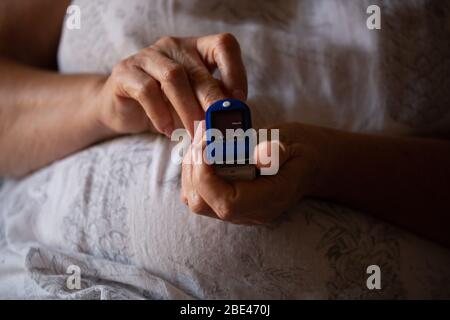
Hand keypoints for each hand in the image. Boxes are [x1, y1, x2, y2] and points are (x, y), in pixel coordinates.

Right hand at [93, 33, 246, 136]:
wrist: (123, 110)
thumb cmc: (166, 106)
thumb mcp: (195, 104)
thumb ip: (213, 105)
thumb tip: (236, 118)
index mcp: (196, 48)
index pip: (224, 45)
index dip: (235, 71)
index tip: (239, 100)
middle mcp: (173, 46)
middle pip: (198, 70)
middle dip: (212, 103)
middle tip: (219, 128)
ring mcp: (147, 56)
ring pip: (173, 77)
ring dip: (188, 109)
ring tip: (194, 133)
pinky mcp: (125, 72)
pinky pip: (147, 90)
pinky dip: (160, 113)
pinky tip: (167, 129)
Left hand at [181, 122, 323, 224]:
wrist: (307, 163)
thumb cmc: (300, 151)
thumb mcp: (291, 144)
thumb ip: (276, 151)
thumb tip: (257, 157)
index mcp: (268, 201)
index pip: (226, 203)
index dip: (206, 175)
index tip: (204, 144)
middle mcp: (249, 212)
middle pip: (203, 204)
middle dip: (194, 168)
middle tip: (201, 136)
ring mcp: (237, 210)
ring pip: (196, 199)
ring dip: (191, 168)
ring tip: (201, 140)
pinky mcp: (228, 201)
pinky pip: (199, 193)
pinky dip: (194, 171)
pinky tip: (203, 151)